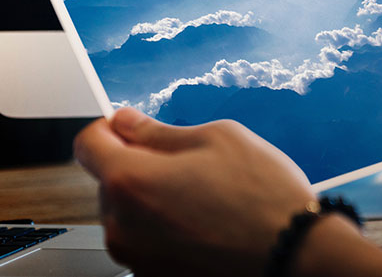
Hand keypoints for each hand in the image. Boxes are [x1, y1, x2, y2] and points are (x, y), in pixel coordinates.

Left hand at [74, 107, 322, 275]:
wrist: (294, 253)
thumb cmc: (263, 196)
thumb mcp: (218, 138)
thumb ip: (159, 131)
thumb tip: (127, 122)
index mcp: (130, 180)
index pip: (88, 143)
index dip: (111, 128)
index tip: (132, 128)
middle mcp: (121, 225)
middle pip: (110, 182)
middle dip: (139, 166)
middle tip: (191, 165)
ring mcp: (136, 258)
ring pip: (129, 214)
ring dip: (153, 201)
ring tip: (205, 198)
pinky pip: (148, 243)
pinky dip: (167, 231)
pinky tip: (207, 225)